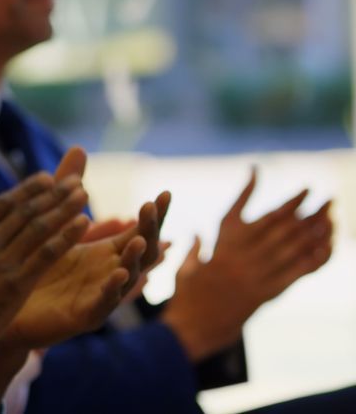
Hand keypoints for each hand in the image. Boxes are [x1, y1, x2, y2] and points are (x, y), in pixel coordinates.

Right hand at [0, 170, 90, 411]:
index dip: (25, 191)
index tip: (45, 179)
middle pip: (23, 211)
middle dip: (51, 193)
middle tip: (73, 180)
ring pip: (38, 227)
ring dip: (64, 208)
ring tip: (83, 194)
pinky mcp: (14, 286)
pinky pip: (46, 254)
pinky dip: (66, 236)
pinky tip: (84, 225)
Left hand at [4, 190, 169, 348]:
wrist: (8, 303)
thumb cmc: (35, 261)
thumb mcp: (54, 220)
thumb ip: (67, 188)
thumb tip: (79, 148)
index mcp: (106, 252)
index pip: (139, 231)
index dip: (153, 215)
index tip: (163, 192)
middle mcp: (110, 273)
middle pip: (141, 252)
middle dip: (149, 230)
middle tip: (150, 207)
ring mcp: (100, 296)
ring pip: (127, 278)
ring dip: (134, 260)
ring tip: (138, 240)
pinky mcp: (84, 316)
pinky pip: (103, 304)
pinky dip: (112, 290)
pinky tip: (117, 275)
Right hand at [162, 168, 332, 360]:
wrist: (194, 327)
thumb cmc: (186, 298)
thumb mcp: (184, 268)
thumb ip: (194, 249)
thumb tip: (195, 232)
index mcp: (225, 247)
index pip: (263, 218)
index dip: (287, 203)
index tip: (304, 190)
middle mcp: (243, 258)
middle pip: (283, 230)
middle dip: (308, 213)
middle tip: (329, 200)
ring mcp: (256, 276)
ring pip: (292, 250)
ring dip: (314, 234)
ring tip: (331, 219)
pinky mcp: (265, 294)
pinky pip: (294, 275)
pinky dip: (311, 262)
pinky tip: (326, 250)